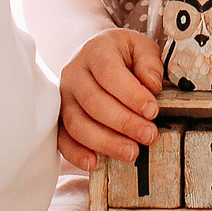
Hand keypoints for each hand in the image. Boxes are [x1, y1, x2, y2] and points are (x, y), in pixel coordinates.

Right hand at [57, 28, 165, 172]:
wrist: (97, 55)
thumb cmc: (123, 55)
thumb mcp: (141, 47)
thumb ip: (149, 62)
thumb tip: (151, 84)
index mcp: (96, 51)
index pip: (110, 74)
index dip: (131, 94)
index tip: (152, 110)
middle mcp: (74, 72)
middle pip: (93, 102)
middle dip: (124, 122)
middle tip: (148, 135)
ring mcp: (63, 96)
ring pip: (77, 123)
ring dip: (105, 142)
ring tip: (132, 152)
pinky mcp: (59, 117)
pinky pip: (62, 138)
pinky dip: (75, 153)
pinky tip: (94, 163)